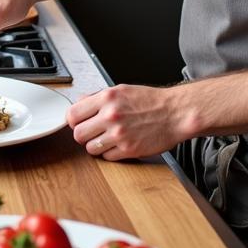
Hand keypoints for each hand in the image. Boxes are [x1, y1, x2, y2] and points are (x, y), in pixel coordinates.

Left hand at [67, 83, 193, 160]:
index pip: (73, 114)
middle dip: (84, 134)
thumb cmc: (150, 101)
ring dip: (97, 145)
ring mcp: (119, 134)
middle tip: (93, 132)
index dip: (74, 120)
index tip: (79, 122)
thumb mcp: (121, 90)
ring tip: (108, 138)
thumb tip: (79, 103)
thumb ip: (98, 97)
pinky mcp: (128, 150)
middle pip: (78, 134)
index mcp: (107, 98)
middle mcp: (111, 116)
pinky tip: (119, 144)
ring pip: (90, 148)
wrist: (175, 113)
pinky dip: (110, 153)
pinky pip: (106, 157)